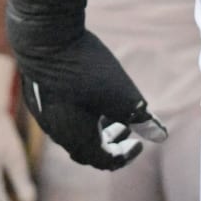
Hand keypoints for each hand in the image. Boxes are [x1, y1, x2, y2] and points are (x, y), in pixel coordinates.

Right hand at [17, 30, 165, 170]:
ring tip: (112, 111)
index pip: (104, 160)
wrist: (44, 40)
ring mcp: (44, 115)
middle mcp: (57, 132)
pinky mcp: (38, 96)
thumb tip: (161, 136)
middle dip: (110, 142)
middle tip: (127, 129)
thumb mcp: (122, 95)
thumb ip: (141, 118)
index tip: (139, 142)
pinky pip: (62, 115)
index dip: (125, 155)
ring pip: (73, 132)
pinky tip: (90, 93)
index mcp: (78, 139)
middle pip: (87, 149)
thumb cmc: (86, 70)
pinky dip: (81, 114)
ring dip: (95, 127)